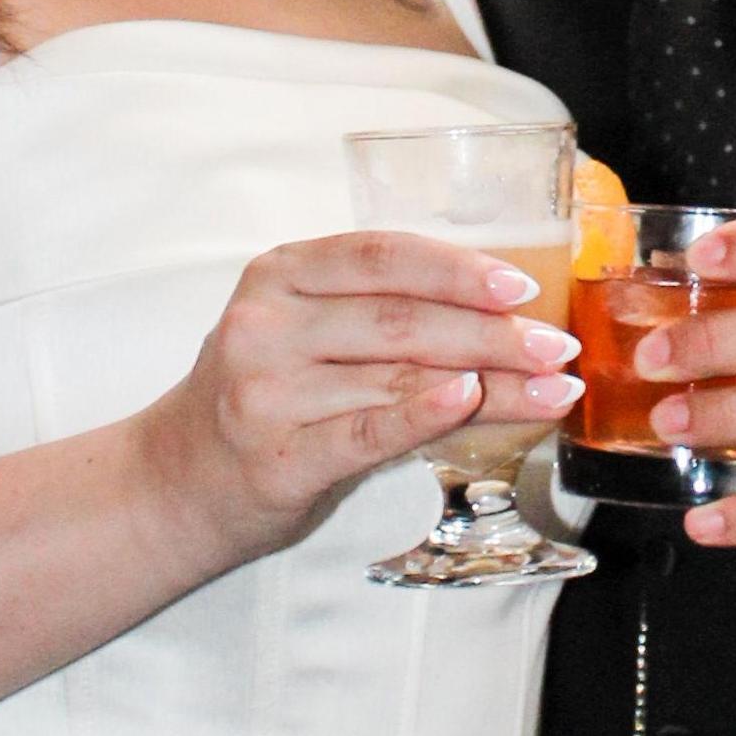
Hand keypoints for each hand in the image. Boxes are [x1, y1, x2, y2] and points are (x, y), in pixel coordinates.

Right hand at [145, 233, 581, 559]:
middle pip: (402, 319)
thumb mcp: (302, 330)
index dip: (457, 267)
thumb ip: (375, 309)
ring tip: (550, 390)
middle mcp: (267, 324)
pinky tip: (470, 401)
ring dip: (489, 384)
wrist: (178, 481)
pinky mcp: (280, 456)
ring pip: (399, 377)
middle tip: (556, 346)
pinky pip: (367, 431)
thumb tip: (503, 308)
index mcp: (279, 274)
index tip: (522, 285)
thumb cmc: (263, 395)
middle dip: (493, 333)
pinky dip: (424, 414)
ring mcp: (268, 391)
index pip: (382, 254)